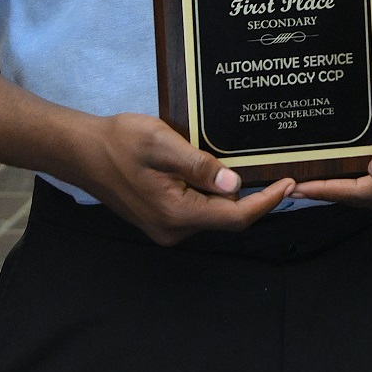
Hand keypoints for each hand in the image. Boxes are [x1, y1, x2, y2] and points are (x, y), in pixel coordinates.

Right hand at [68, 112, 292, 245]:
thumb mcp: (162, 143)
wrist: (80, 152)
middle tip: (283, 175)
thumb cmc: (118, 142)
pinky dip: (216, 197)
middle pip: (228, 219)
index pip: (235, 216)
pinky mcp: (160, 219)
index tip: (291, 184)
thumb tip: (235, 184)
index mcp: (176, 213)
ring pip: (213, 216)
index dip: (267, 202)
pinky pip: (198, 211)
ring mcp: (165, 227)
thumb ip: (199, 165)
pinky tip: (226, 177)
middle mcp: (173, 229)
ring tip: (259, 172)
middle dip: (257, 200)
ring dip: (236, 198)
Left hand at [291, 86, 371, 227]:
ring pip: (369, 204)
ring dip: (348, 190)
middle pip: (361, 201)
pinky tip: (350, 176)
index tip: (296, 188)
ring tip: (319, 174)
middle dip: (331, 189)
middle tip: (297, 176)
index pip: (360, 193)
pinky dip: (364, 191)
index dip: (326, 190)